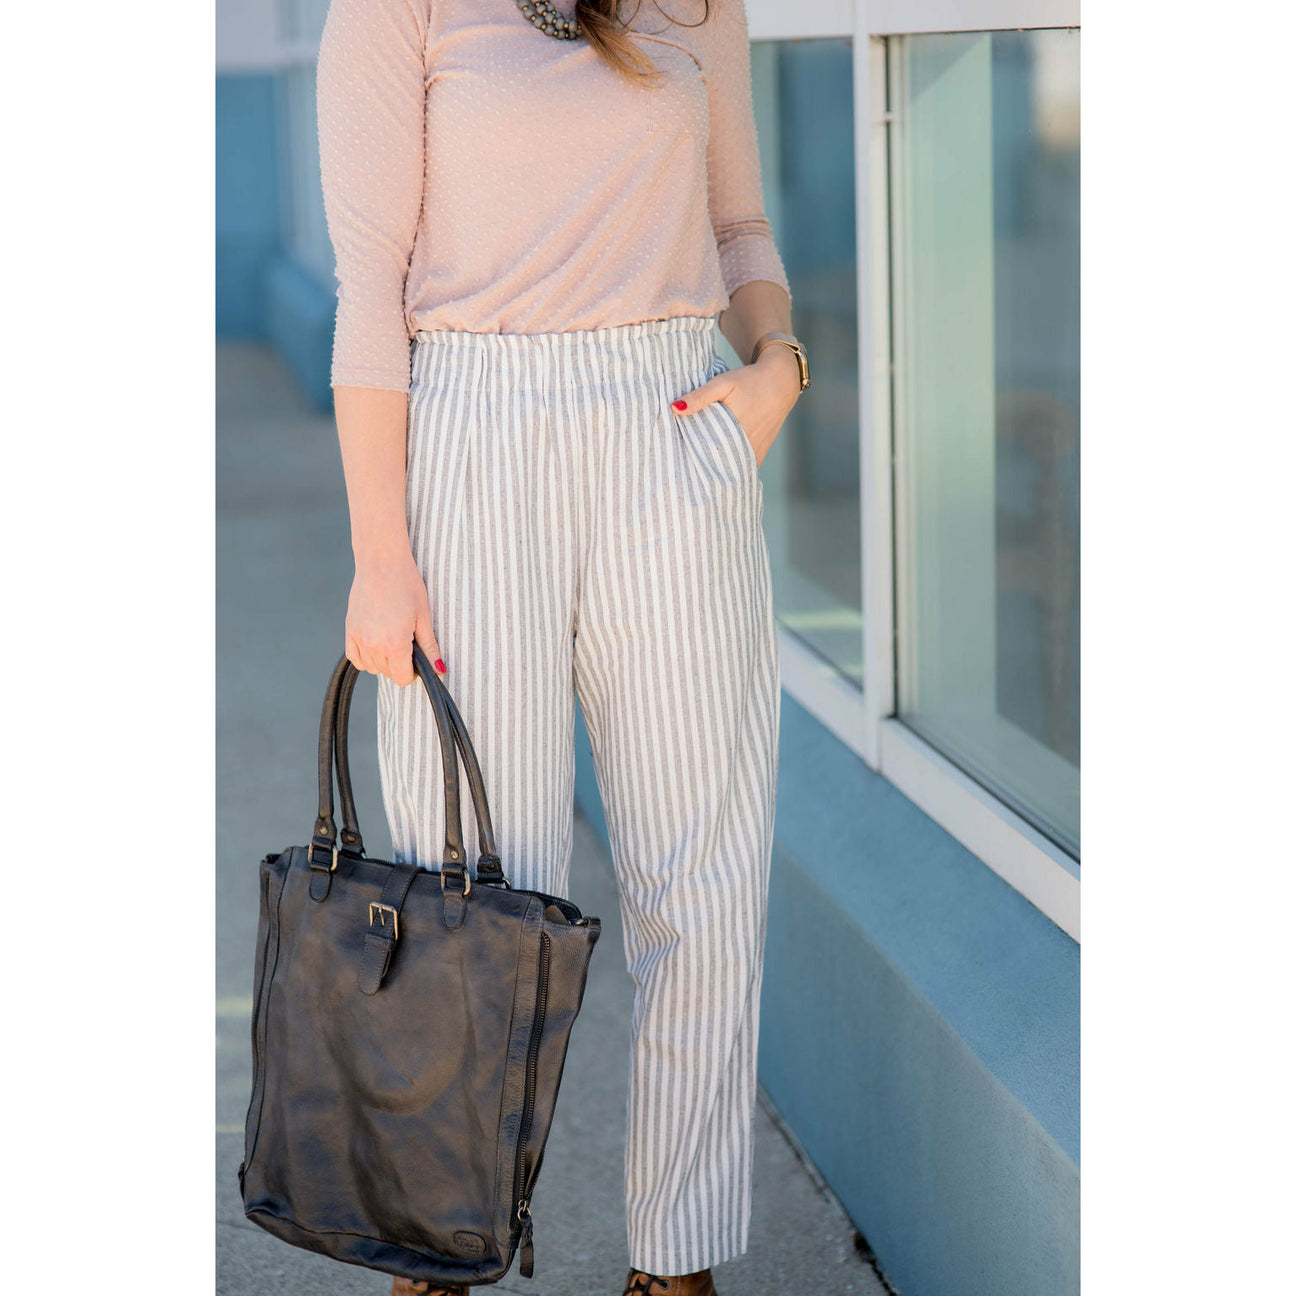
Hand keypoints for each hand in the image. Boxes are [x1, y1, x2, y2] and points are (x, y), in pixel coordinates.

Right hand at [345, 551, 446, 686]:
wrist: (382, 562)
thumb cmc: (406, 585)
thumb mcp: (423, 617)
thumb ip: (430, 647)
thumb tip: (440, 670)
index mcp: (395, 644)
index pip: (402, 678)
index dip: (413, 672)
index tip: (417, 658)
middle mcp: (374, 645)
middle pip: (388, 673)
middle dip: (400, 664)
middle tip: (407, 642)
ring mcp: (359, 638)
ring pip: (372, 667)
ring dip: (383, 661)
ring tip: (392, 639)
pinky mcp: (350, 629)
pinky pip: (355, 657)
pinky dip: (365, 656)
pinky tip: (376, 644)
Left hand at [669, 344, 802, 467]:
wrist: (781, 381)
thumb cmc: (750, 380)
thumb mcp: (723, 383)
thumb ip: (700, 396)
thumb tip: (675, 408)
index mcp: (736, 429)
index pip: (708, 453)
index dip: (693, 460)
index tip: (679, 463)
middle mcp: (748, 444)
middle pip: (719, 464)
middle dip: (702, 467)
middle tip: (684, 472)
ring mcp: (756, 451)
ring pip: (732, 469)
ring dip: (716, 470)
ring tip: (697, 473)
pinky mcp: (760, 452)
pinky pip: (743, 467)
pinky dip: (731, 469)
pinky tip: (717, 469)